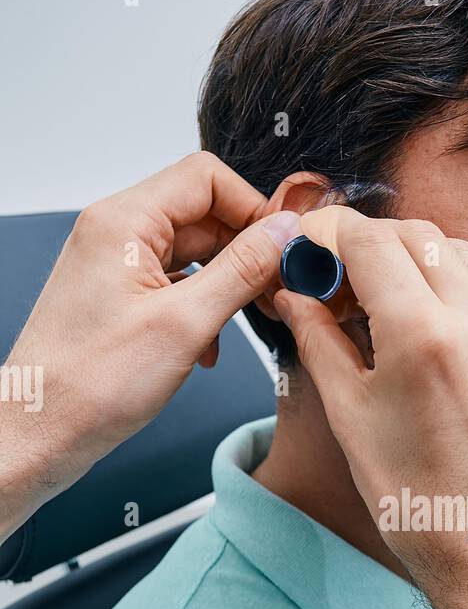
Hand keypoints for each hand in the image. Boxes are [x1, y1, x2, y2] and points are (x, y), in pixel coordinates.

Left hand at [1, 153, 298, 533]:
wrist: (42, 431)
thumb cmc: (91, 384)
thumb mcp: (186, 324)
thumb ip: (243, 270)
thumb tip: (284, 232)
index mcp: (123, 221)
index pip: (206, 177)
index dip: (253, 207)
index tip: (283, 246)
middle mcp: (115, 232)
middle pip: (203, 213)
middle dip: (245, 251)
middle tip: (276, 291)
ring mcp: (114, 263)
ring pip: (193, 252)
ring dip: (227, 285)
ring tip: (245, 322)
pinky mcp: (118, 295)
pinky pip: (175, 282)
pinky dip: (202, 307)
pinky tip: (208, 347)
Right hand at [274, 207, 467, 608]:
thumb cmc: (423, 504)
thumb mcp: (350, 417)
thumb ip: (319, 340)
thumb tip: (295, 293)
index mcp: (423, 336)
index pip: (368, 240)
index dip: (327, 235)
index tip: (307, 250)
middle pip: (413, 235)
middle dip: (366, 243)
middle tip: (333, 277)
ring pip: (454, 251)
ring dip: (410, 257)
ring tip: (376, 300)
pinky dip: (449, 281)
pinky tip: (421, 318)